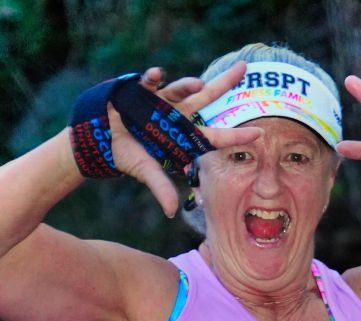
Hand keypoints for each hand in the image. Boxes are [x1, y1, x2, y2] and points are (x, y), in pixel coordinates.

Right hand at [107, 60, 259, 217]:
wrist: (104, 139)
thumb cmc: (129, 154)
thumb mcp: (147, 171)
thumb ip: (161, 188)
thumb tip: (172, 212)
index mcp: (183, 135)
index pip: (214, 136)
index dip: (234, 135)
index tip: (257, 134)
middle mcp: (178, 114)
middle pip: (206, 99)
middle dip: (224, 83)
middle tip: (243, 68)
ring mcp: (162, 100)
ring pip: (181, 88)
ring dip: (188, 85)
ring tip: (197, 84)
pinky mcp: (143, 90)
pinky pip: (149, 81)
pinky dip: (152, 77)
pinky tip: (155, 75)